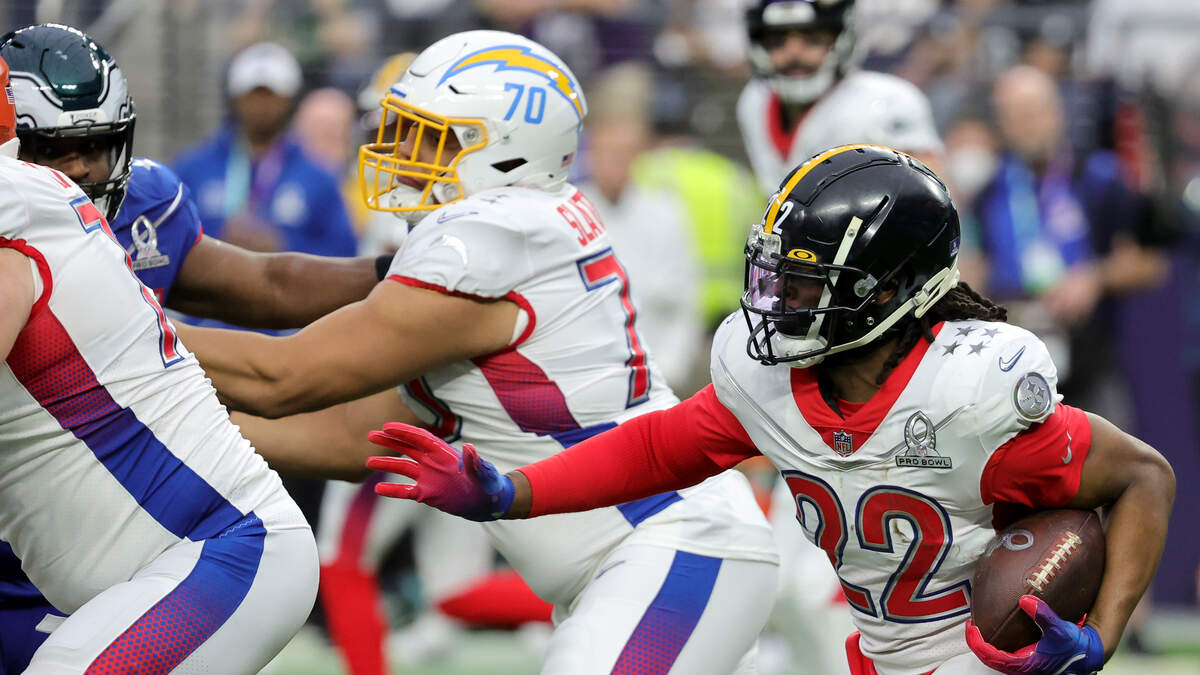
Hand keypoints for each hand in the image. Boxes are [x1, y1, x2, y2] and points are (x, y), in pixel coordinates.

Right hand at [365, 423, 513, 521]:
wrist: (486, 501)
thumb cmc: (487, 483)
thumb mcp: (483, 472)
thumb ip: (475, 462)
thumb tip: (470, 447)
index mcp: (444, 453)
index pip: (421, 439)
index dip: (404, 432)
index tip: (387, 427)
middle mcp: (433, 462)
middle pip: (407, 448)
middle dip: (390, 441)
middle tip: (371, 435)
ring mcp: (428, 477)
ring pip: (402, 468)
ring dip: (386, 464)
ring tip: (368, 462)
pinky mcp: (427, 493)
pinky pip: (406, 491)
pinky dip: (393, 490)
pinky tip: (377, 489)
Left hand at [965, 595, 1104, 673]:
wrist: (1089, 654)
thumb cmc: (1075, 646)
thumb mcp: (1060, 630)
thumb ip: (1043, 615)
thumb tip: (1026, 600)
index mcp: (1026, 664)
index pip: (991, 656)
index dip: (977, 643)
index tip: (971, 628)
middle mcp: (1023, 666)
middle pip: (990, 658)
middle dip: (977, 643)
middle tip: (971, 626)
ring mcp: (1025, 663)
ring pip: (997, 657)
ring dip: (986, 645)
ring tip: (979, 628)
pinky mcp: (1028, 658)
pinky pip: (1006, 654)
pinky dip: (996, 645)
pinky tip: (996, 631)